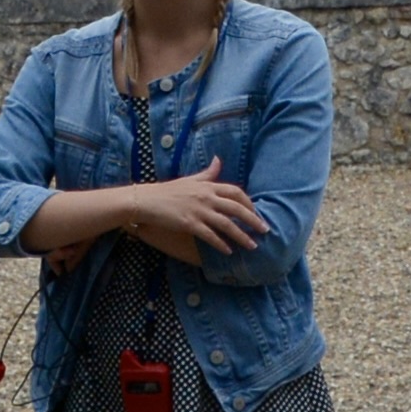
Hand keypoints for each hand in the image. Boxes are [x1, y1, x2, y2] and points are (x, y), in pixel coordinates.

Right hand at [128, 175, 269, 260]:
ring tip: (252, 246)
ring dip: (242, 236)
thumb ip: (207, 173)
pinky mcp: (189, 224)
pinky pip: (210, 236)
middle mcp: (206, 197)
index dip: (249, 203)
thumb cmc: (168, 191)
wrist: (146, 200)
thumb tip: (219, 159)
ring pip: (227, 224)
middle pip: (236, 208)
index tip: (256, 213)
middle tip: (264, 231)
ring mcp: (198, 211)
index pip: (236, 192)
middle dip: (253, 220)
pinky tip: (229, 251)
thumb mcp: (190, 179)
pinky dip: (221, 244)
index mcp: (208, 186)